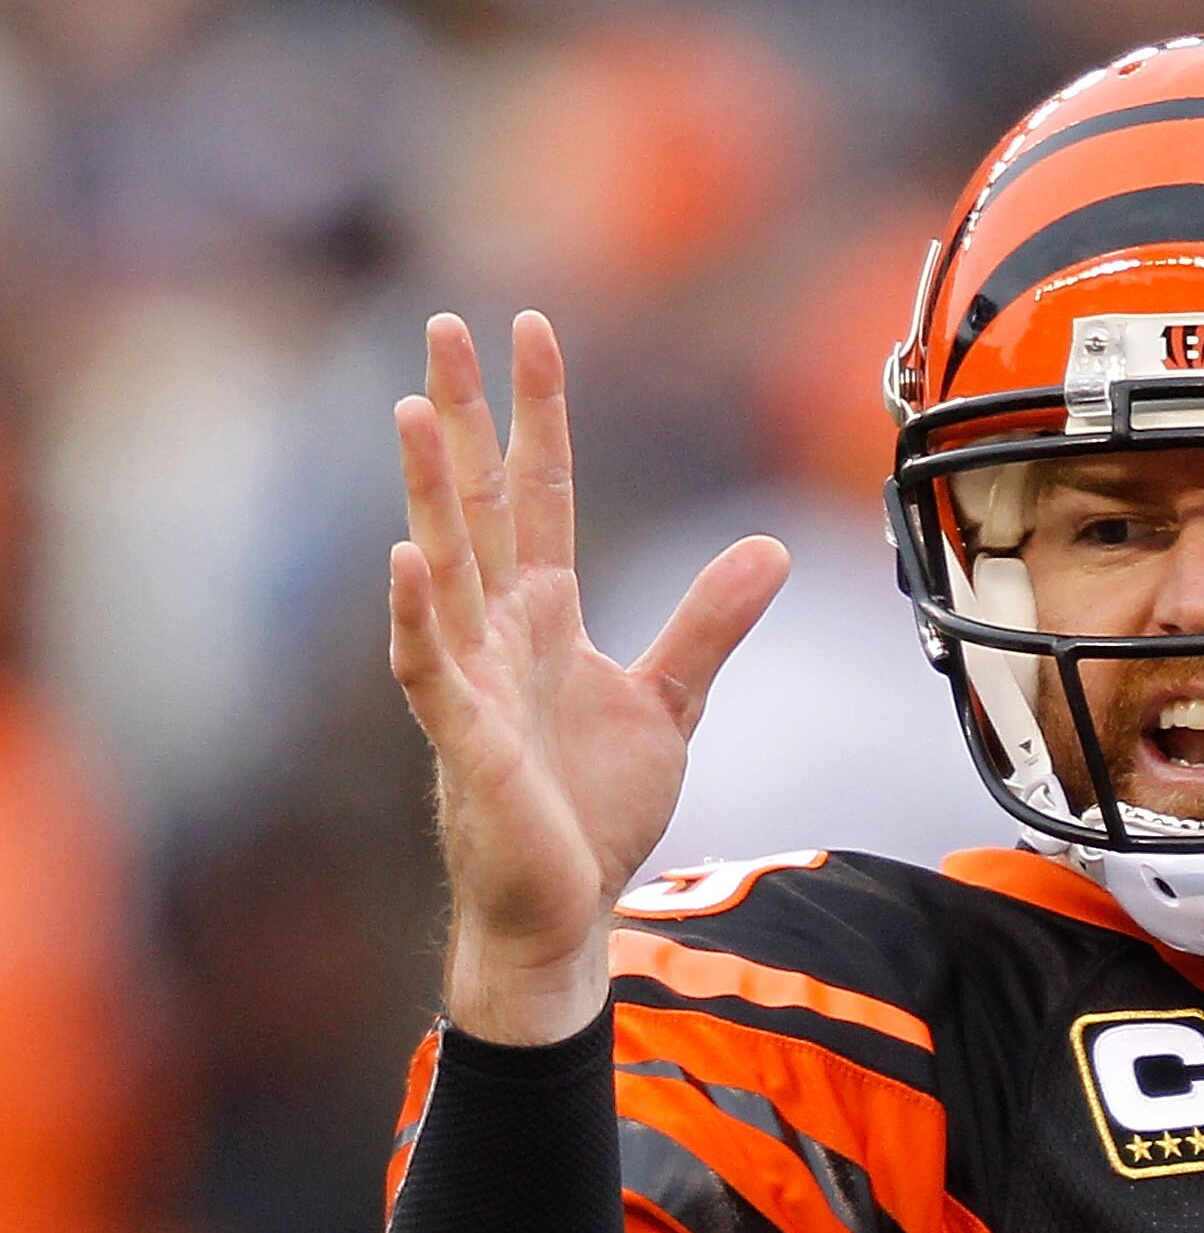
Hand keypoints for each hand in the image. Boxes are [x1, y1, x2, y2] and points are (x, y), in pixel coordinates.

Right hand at [390, 312, 788, 1041]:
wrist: (567, 909)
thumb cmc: (593, 810)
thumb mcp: (671, 703)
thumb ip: (711, 624)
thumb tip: (770, 550)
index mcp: (544, 615)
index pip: (539, 491)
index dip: (537, 413)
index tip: (531, 330)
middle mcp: (498, 633)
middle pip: (478, 504)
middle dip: (460, 416)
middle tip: (442, 323)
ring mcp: (473, 682)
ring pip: (444, 567)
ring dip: (428, 491)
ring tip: (410, 410)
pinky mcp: (467, 742)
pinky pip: (430, 667)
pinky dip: (416, 614)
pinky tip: (404, 559)